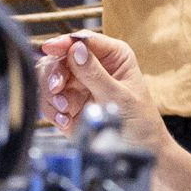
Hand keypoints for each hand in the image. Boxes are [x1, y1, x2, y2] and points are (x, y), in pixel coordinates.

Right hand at [47, 31, 172, 160]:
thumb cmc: (140, 121)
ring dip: (53, 95)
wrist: (139, 150)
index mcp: (113, 56)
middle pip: (61, 58)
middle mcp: (94, 67)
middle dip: (55, 74)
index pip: (84, 41)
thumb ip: (96, 74)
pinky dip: (53, 111)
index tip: (50, 47)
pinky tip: (65, 120)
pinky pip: (50, 101)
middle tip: (58, 90)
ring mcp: (80, 85)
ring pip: (50, 79)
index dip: (65, 42)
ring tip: (66, 111)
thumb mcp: (119, 96)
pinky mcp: (70, 105)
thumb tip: (76, 50)